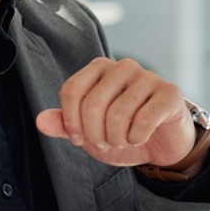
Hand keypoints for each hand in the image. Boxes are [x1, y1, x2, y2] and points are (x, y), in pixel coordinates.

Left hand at [35, 57, 194, 167]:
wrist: (162, 144)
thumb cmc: (123, 132)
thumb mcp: (89, 134)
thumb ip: (65, 125)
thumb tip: (40, 121)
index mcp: (99, 69)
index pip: (72, 90)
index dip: (71, 122)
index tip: (78, 139)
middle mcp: (123, 66)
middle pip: (93, 104)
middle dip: (95, 135)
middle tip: (104, 144)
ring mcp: (148, 77)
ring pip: (118, 114)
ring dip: (117, 139)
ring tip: (122, 141)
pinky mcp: (169, 93)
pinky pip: (143, 121)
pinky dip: (137, 139)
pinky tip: (140, 138)